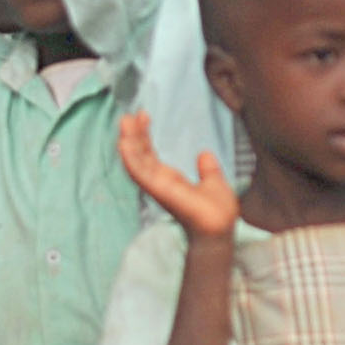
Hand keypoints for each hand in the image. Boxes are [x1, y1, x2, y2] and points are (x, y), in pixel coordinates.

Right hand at [117, 111, 239, 237]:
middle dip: (133, 135)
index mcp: (170, 180)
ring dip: (128, 143)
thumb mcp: (214, 183)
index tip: (143, 116)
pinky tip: (124, 143)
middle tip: (129, 115)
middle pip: (140, 156)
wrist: (220, 229)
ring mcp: (157, 187)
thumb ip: (208, 170)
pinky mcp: (158, 190)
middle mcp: (159, 183)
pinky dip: (130, 158)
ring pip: (135, 162)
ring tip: (125, 122)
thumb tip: (204, 154)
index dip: (144, 136)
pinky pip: (139, 174)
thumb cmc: (217, 213)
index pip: (150, 156)